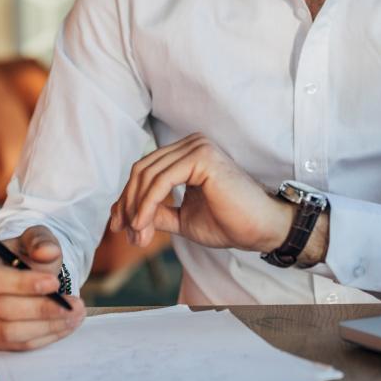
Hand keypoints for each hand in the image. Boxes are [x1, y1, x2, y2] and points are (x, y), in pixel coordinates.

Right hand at [0, 225, 83, 350]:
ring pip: (10, 332)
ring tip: (75, 315)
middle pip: (1, 308)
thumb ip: (42, 241)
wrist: (28, 274)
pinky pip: (17, 346)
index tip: (54, 283)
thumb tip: (48, 251)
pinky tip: (65, 326)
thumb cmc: (29, 254)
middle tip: (75, 305)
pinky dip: (44, 338)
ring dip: (47, 326)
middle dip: (42, 309)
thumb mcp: (37, 239)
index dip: (22, 283)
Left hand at [108, 133, 293, 253]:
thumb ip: (156, 212)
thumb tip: (124, 215)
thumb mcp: (181, 218)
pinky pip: (161, 182)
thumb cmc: (228, 223)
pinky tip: (143, 225)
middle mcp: (191, 145)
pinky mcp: (201, 157)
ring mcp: (197, 147)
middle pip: (141, 170)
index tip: (120, 228)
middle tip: (127, 234)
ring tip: (138, 236)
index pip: (145, 170)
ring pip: (147, 175)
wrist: (260, 229)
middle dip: (128, 205)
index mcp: (187, 154)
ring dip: (136, 209)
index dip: (127, 199)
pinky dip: (146, 204)